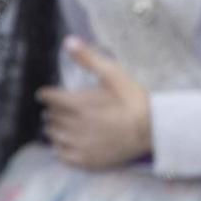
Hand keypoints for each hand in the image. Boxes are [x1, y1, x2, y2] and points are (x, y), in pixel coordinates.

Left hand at [36, 37, 151, 169]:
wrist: (153, 129)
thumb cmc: (134, 100)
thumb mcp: (114, 74)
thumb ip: (89, 59)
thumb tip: (68, 41)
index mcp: (77, 104)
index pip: (49, 98)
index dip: (47, 94)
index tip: (48, 94)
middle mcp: (73, 125)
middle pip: (50, 116)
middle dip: (52, 110)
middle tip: (59, 108)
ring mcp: (79, 145)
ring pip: (54, 135)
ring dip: (55, 128)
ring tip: (61, 124)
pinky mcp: (86, 160)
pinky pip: (61, 155)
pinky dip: (60, 148)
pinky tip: (67, 143)